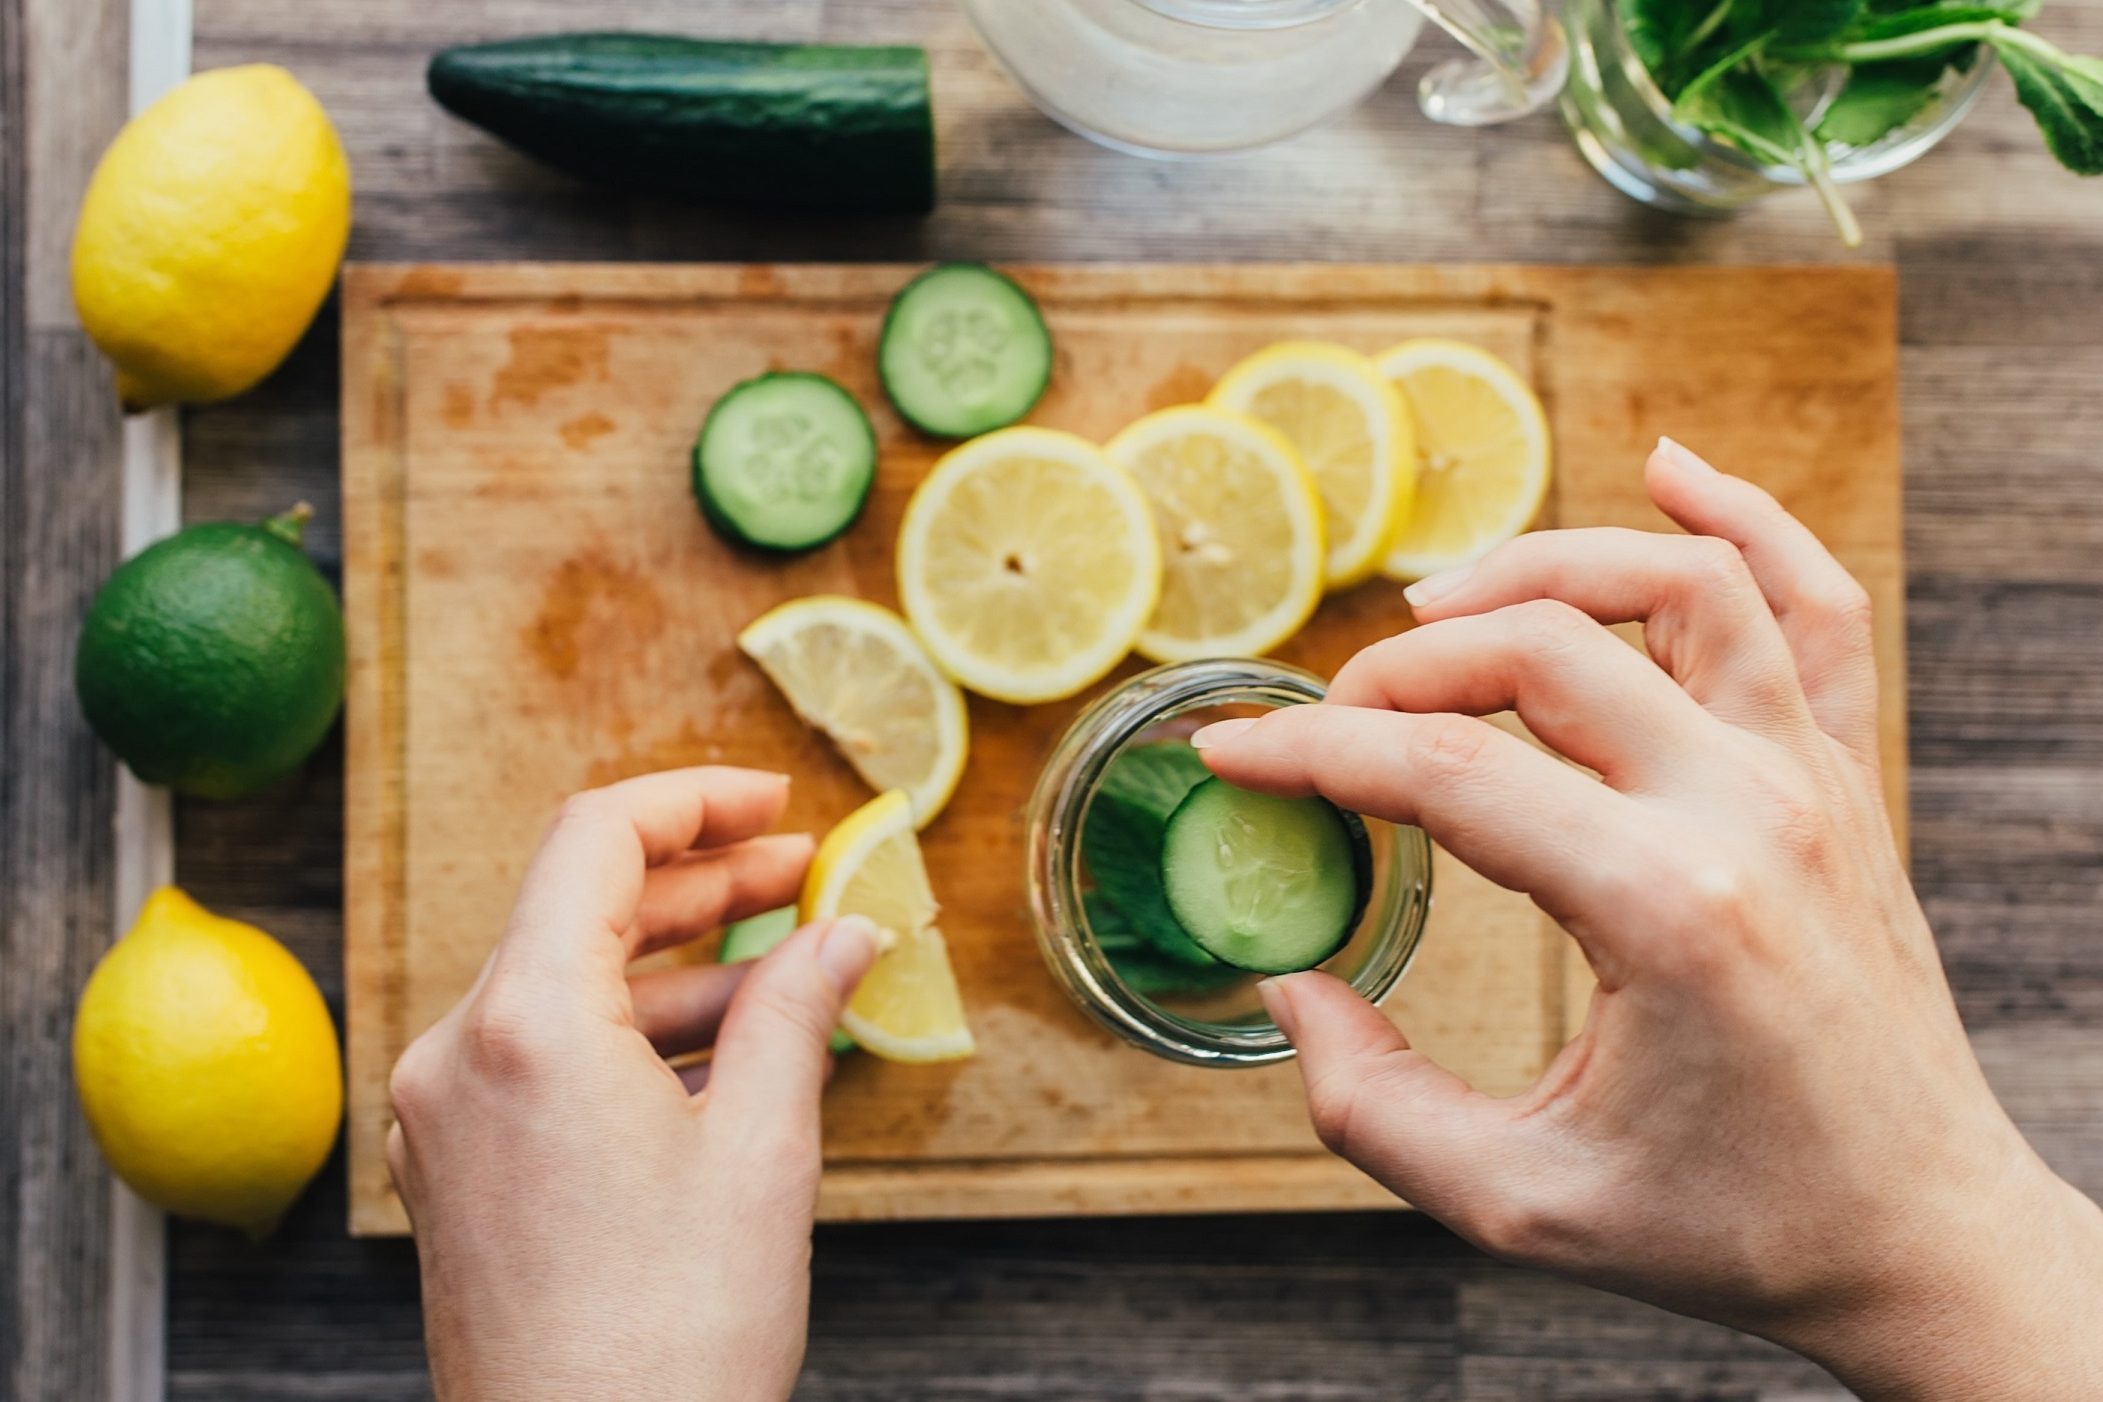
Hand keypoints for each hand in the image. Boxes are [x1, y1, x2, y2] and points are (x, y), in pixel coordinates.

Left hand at [385, 767, 880, 1401]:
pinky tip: (725, 1047)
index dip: (696, 801)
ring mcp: (450, 1118)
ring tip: (788, 961)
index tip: (778, 803)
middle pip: (579, 907)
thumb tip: (846, 931)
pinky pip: (547, 1057)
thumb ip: (798, 1011)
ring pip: (566, 985)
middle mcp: (461, 1055)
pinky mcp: (460, 1172)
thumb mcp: (762, 1151)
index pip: (596, 840)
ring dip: (677, 961)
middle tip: (805, 871)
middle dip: (701, 880)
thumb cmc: (671, 1340)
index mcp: (525, 1026)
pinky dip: (635, 1033)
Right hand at [1196, 440, 2102, 1398]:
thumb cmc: (1734, 1228)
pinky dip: (1745, 519)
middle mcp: (1746, 813)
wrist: (1920, 1237)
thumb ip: (1372, 1107)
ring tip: (1447, 600)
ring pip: (1683, 582)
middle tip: (1331, 717)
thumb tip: (1292, 993)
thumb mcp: (1521, 1206)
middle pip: (1544, 649)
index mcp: (1663, 910)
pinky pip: (1812, 604)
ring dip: (1551, 562)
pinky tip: (1672, 470)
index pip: (1444, 771)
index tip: (1230, 755)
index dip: (1310, 753)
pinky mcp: (1847, 780)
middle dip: (1403, 663)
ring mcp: (1811, 781)